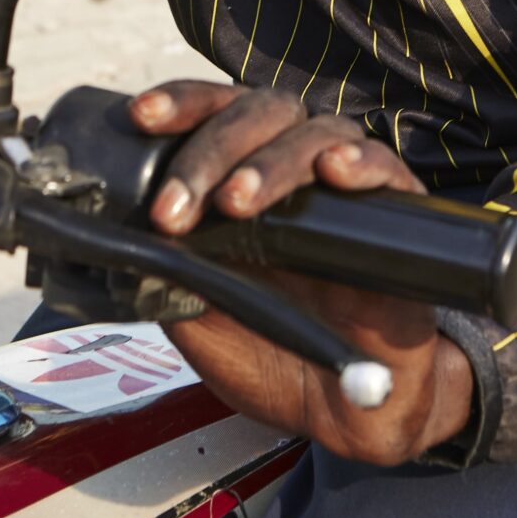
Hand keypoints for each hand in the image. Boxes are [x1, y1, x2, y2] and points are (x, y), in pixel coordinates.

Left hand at [131, 79, 473, 464]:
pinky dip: (362, 162)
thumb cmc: (270, 353)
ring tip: (238, 202)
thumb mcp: (200, 322)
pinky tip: (336, 173)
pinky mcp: (396, 213)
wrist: (341, 411)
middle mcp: (294, 165)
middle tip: (177, 206)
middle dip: (210, 151)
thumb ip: (166, 279)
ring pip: (314, 134)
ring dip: (270, 164)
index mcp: (243, 176)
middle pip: (258, 114)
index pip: (213, 115)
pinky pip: (386, 168)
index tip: (142, 116)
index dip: (181, 106)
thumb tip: (120, 245)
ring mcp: (345, 186)